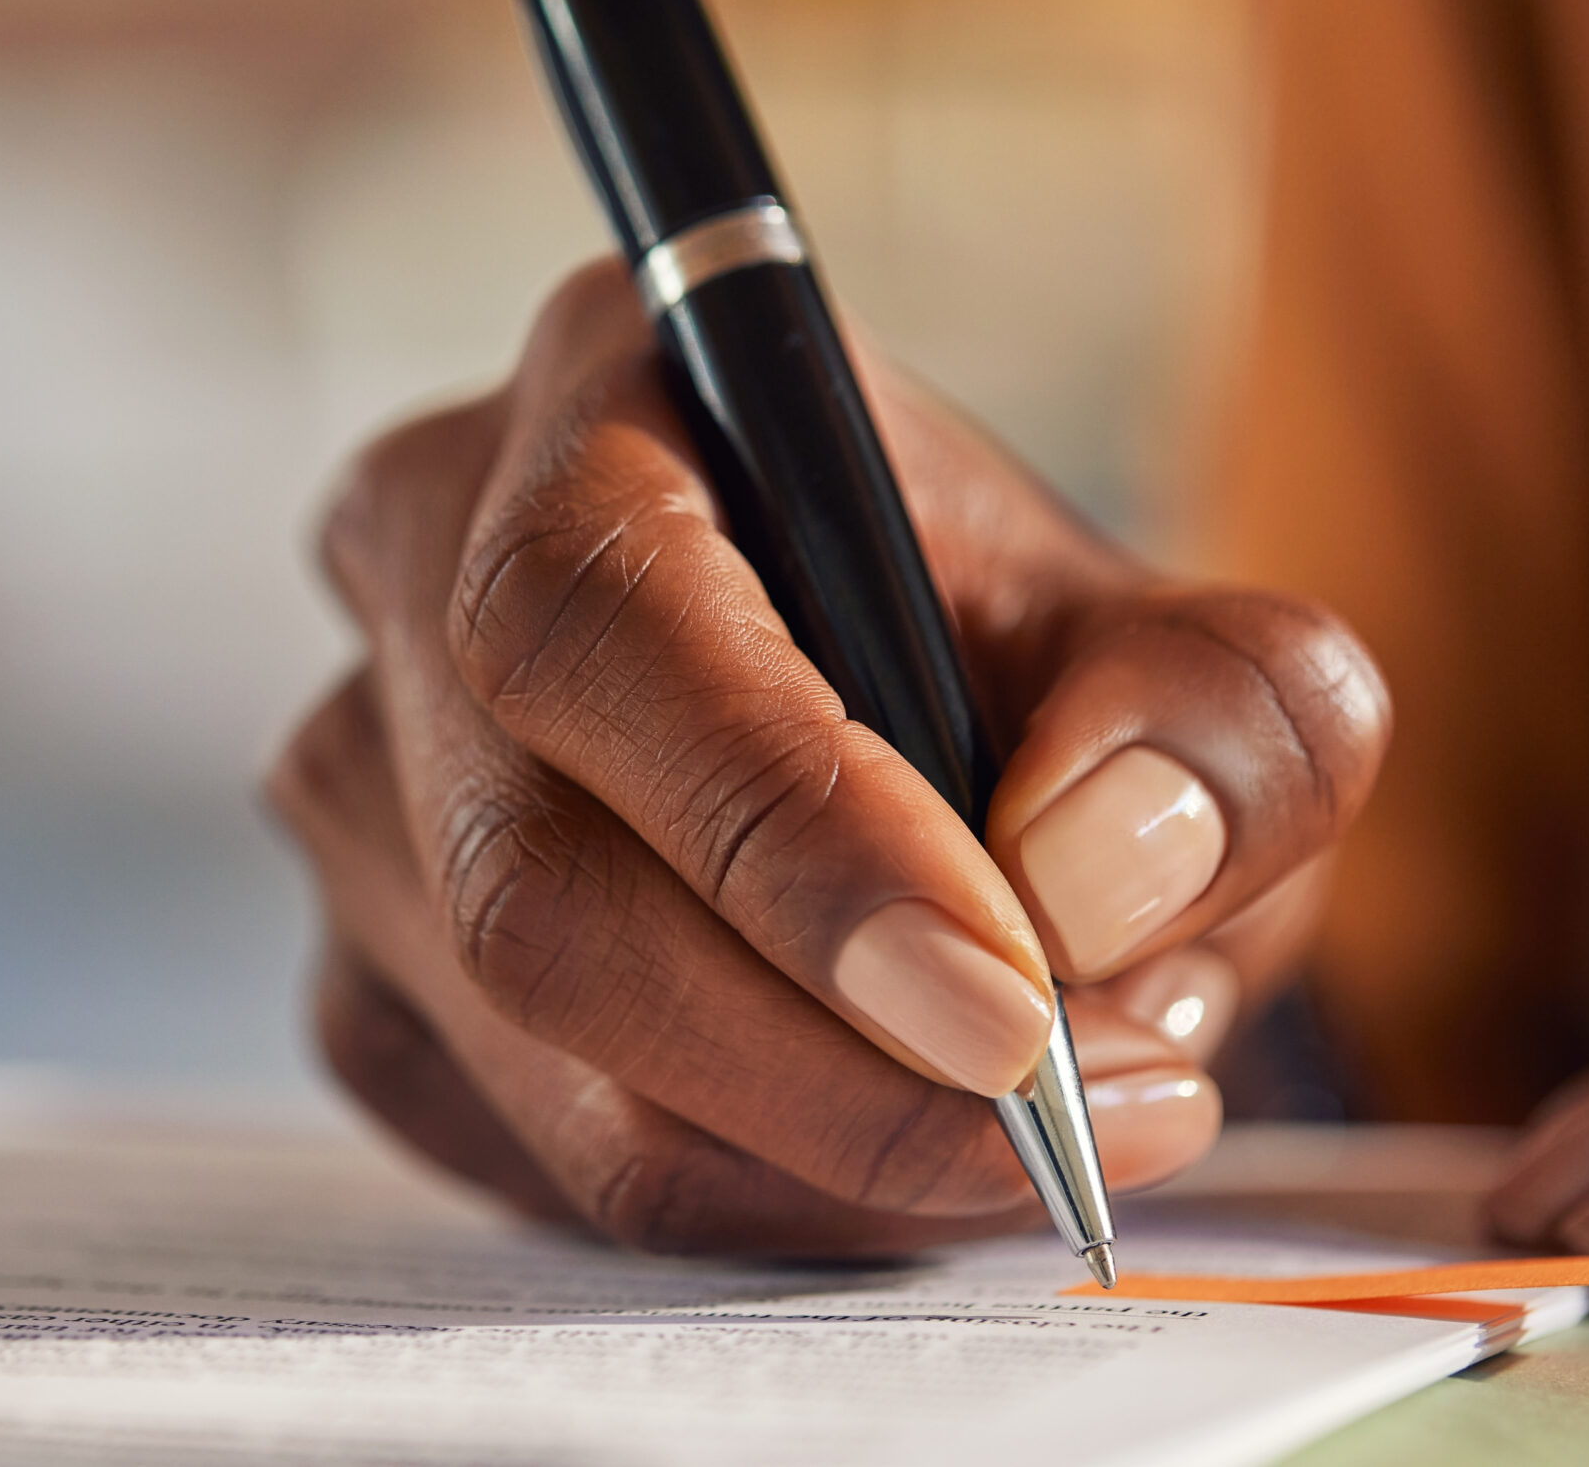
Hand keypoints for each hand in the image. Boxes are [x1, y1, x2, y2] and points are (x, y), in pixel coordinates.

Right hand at [267, 260, 1389, 1253]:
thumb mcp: (1203, 663)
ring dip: (805, 1147)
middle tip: (1064, 1127)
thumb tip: (1086, 875)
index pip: (601, 616)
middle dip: (820, 1063)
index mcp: (597, 394)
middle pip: (531, 879)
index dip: (787, 832)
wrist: (942, 756)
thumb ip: (1224, 723)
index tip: (1006, 1009)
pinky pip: (525, 1152)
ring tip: (1024, 1131)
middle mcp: (420, 565)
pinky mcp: (369, 967)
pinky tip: (877, 1145)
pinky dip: (737, 1193)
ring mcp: (364, 780)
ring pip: (526, 1046)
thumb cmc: (1039, 680)